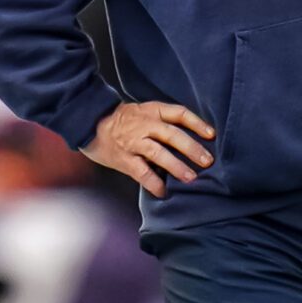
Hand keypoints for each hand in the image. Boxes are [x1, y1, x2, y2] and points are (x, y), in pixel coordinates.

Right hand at [82, 102, 214, 198]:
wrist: (89, 121)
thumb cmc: (122, 119)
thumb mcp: (143, 111)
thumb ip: (162, 122)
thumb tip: (190, 139)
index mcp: (152, 111)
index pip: (179, 113)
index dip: (197, 123)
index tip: (212, 134)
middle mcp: (144, 125)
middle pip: (172, 134)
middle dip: (192, 148)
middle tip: (208, 161)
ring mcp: (133, 142)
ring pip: (158, 153)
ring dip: (177, 166)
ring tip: (191, 178)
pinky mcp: (123, 158)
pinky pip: (141, 172)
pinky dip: (154, 183)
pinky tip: (164, 192)